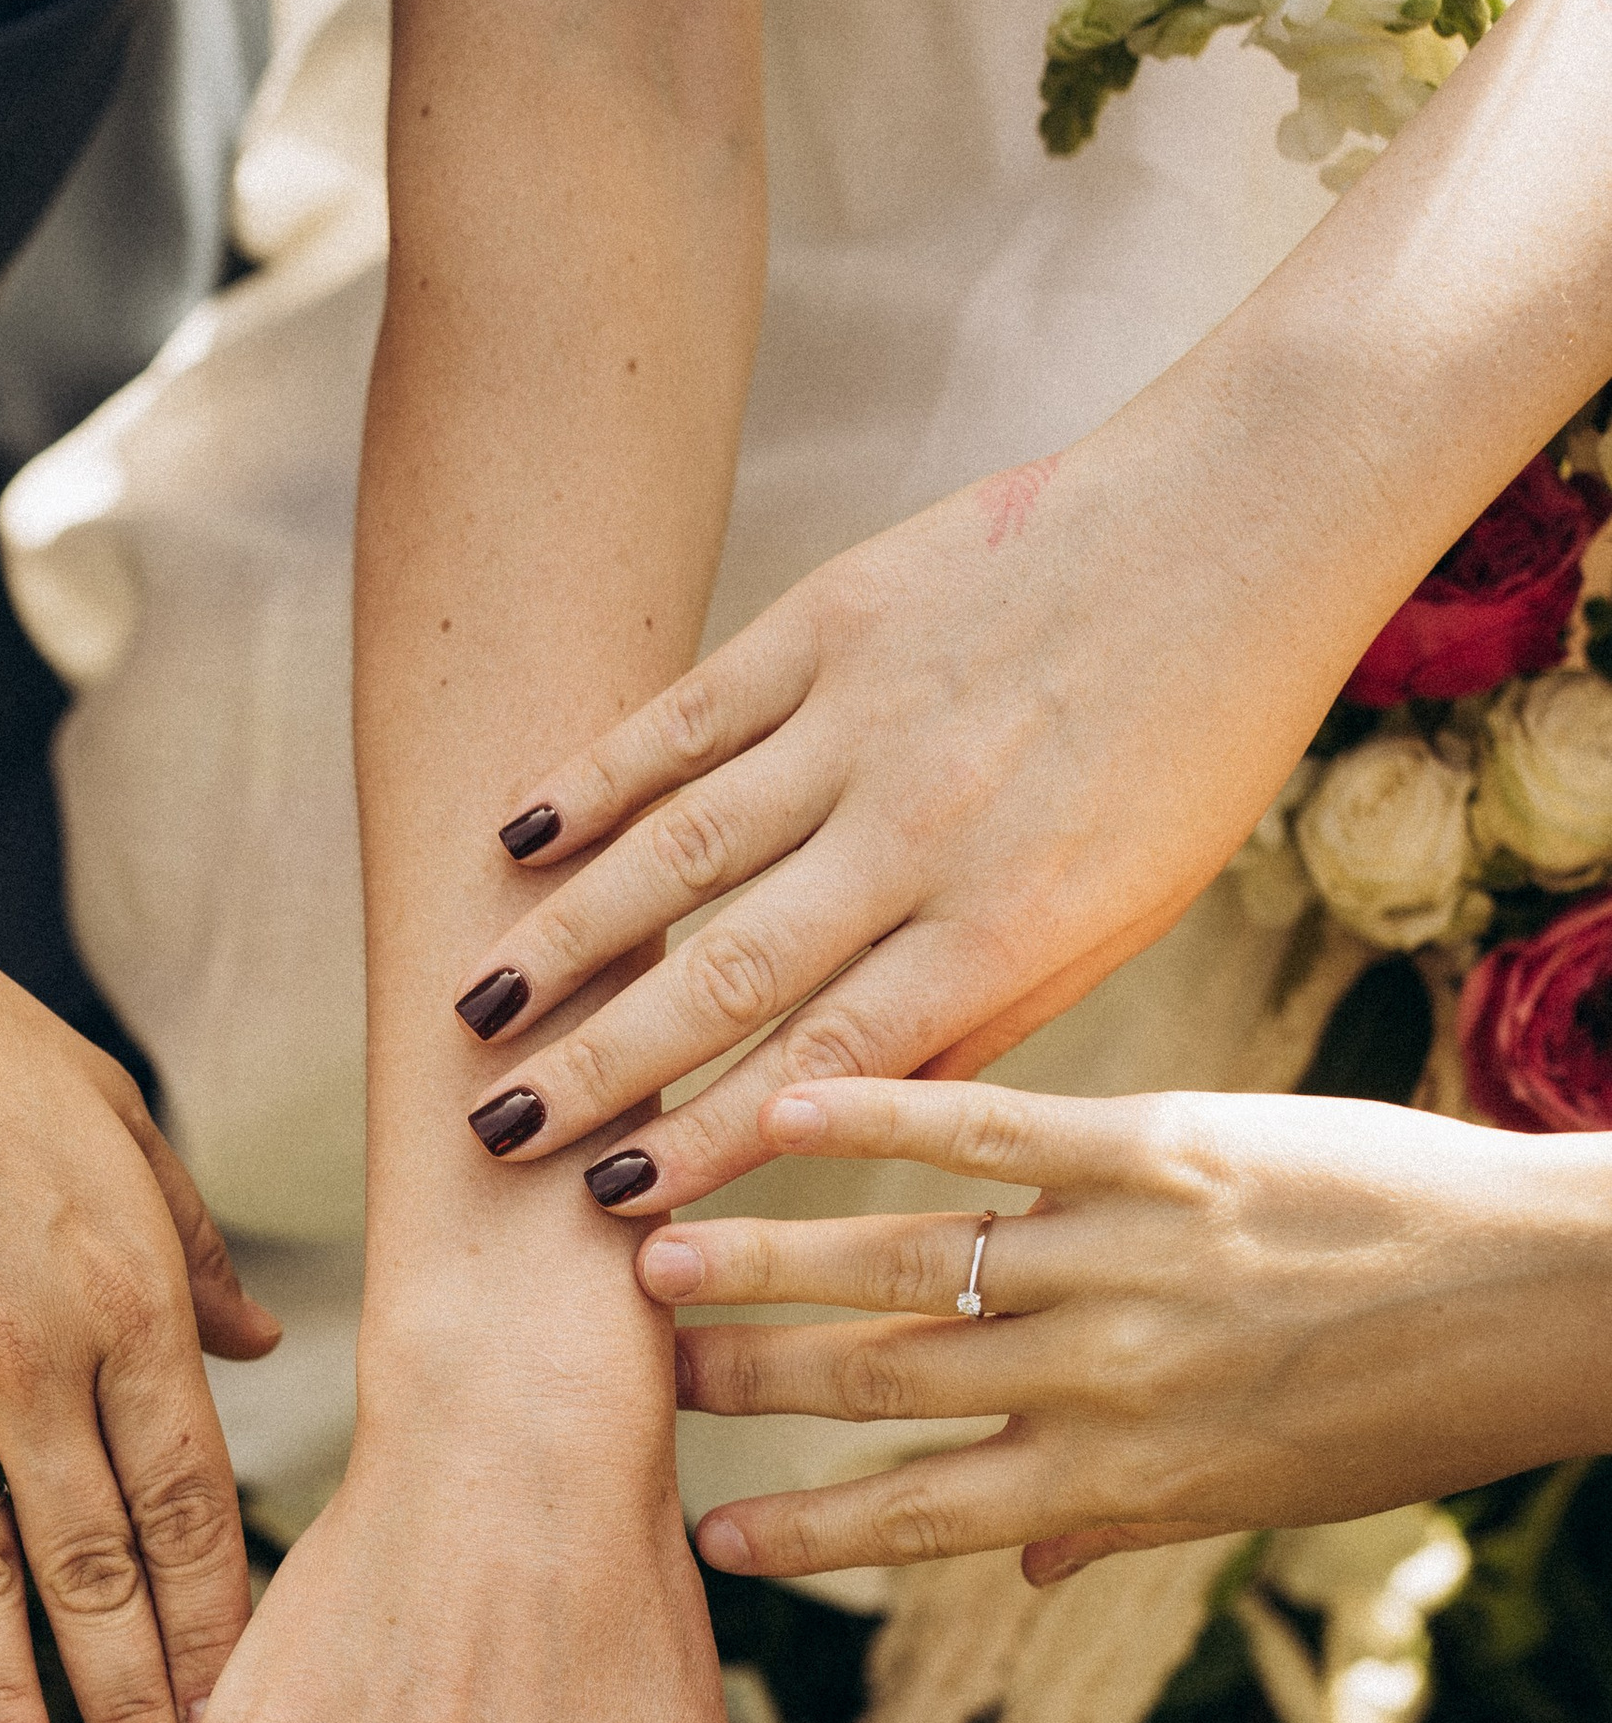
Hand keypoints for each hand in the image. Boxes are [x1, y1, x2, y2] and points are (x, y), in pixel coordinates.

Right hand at [443, 438, 1366, 1215]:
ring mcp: (867, 718)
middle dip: (601, 1070)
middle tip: (496, 1138)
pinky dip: (595, 778)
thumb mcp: (1123, 910)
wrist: (1247, 516)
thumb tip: (849, 1119)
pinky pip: (689, 716)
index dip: (710, 1143)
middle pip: (728, 977)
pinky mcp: (834, 618)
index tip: (617, 1207)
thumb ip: (987, 1012)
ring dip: (568, 940)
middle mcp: (921, 829)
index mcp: (1004, 922)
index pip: (828, 1067)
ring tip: (476, 1013)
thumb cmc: (1195, 743)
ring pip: (683, 851)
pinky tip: (514, 841)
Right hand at [644, 1077, 1611, 1582]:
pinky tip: (784, 1113)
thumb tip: (1021, 1567)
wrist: (1541, 1302)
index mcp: (1119, 1480)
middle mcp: (1101, 1380)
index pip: (919, 1517)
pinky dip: (884, 1121)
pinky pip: (998, 1133)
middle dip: (746, 1384)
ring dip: (770, 1262)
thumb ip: (1121, 1519)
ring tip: (654, 1253)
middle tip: (631, 1371)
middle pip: (880, 1385)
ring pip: (908, 1264)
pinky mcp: (1165, 1150)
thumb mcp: (1260, 1496)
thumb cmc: (1402, 1411)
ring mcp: (1126, 1260)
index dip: (802, 1535)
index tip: (698, 1543)